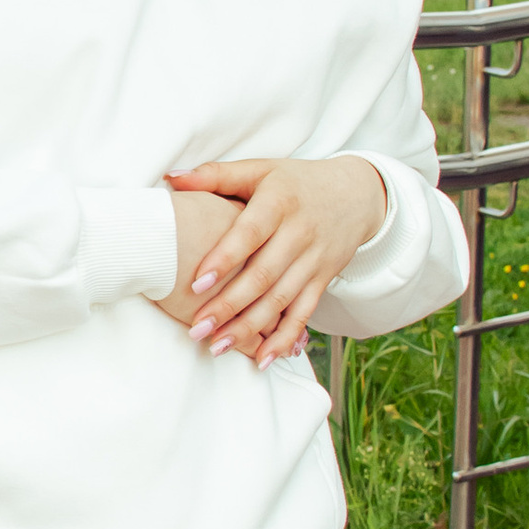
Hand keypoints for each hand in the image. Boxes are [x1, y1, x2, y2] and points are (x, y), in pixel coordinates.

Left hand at [161, 157, 389, 366]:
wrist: (356, 193)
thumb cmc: (295, 182)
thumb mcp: (260, 170)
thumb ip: (216, 175)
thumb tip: (171, 179)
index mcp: (279, 202)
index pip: (249, 234)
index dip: (225, 259)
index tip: (197, 284)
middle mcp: (299, 233)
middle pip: (264, 275)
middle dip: (230, 306)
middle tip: (197, 329)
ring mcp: (314, 259)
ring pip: (282, 299)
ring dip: (251, 328)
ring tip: (218, 347)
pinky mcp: (324, 279)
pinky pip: (305, 312)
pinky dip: (286, 338)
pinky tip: (264, 358)